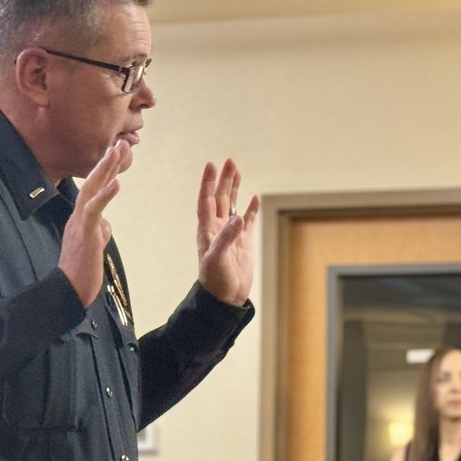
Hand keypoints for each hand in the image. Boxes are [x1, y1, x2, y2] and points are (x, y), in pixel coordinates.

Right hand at [58, 140, 131, 306]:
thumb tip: (106, 224)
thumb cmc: (81, 272)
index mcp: (82, 219)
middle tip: (123, 143)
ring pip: (93, 190)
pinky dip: (106, 195)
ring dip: (106, 169)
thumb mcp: (93, 247)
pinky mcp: (85, 234)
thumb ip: (99, 232)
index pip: (95, 189)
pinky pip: (95, 211)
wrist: (68, 292)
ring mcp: (80, 224)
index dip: (107, 171)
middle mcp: (78, 217)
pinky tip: (117, 182)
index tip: (119, 154)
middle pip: (94, 183)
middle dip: (108, 162)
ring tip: (118, 151)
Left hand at [196, 159, 259, 306]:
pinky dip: (250, 209)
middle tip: (230, 161)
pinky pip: (247, 222)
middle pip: (220, 198)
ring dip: (234, 189)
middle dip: (224, 180)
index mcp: (207, 230)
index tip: (212, 165)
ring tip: (237, 171)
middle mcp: (217, 229)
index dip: (208, 183)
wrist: (225, 299)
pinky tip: (254, 199)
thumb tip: (237, 217)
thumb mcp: (218, 259)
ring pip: (233, 206)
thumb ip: (226, 237)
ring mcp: (231, 235)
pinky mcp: (243, 243)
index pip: (207, 201)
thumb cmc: (216, 280)